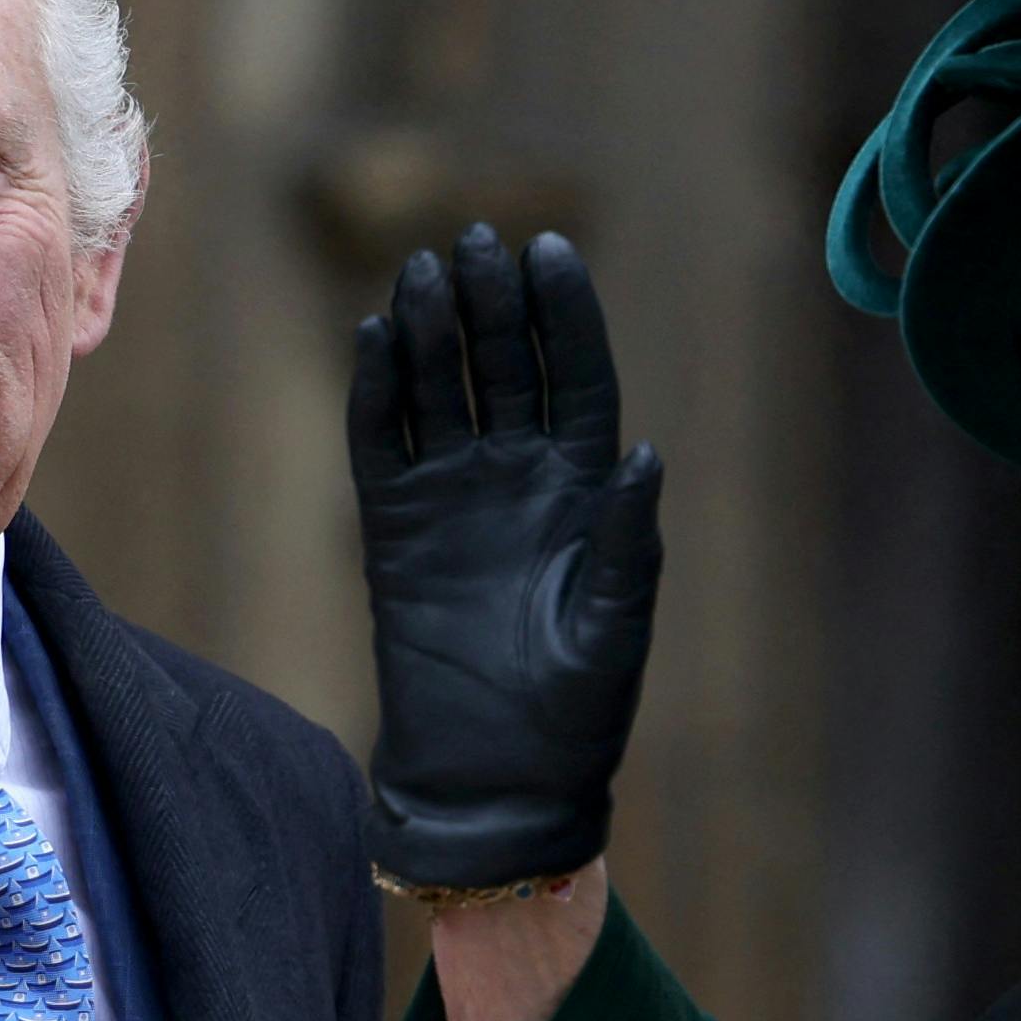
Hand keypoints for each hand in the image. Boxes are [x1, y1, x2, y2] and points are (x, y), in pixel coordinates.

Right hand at [345, 224, 663, 888]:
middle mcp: (520, 479)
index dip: (566, 315)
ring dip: (433, 329)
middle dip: (495, 303)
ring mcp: (454, 499)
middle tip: (478, 239)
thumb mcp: (616, 627)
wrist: (497, 781)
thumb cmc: (576, 712)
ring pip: (442, 390)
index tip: (552, 249)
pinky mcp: (395, 528)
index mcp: (587, 490)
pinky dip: (377, 390)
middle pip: (507, 366)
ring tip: (424, 270)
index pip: (577, 378)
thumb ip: (629, 540)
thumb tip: (645, 452)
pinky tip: (375, 334)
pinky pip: (383, 443)